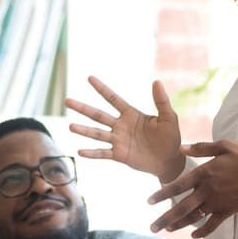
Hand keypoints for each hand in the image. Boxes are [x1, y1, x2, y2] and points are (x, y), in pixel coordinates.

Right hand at [66, 77, 184, 182]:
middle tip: (67, 100)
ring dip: (84, 130)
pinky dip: (92, 153)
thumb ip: (161, 101)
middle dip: (83, 108)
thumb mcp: (168, 117)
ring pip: (97, 134)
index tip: (89, 78)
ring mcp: (118, 140)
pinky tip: (80, 152)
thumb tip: (156, 81)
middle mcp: (121, 126)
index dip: (102, 88)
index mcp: (131, 114)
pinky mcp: (119, 155)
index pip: (113, 98)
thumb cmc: (170, 137)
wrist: (170, 160)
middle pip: (98, 115)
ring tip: (70, 126)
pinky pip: (103, 153)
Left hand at [146, 140, 237, 238]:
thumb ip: (201, 148)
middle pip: (182, 207)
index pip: (178, 186)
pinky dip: (202, 231)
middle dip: (165, 219)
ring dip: (179, 225)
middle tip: (152, 228)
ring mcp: (217, 203)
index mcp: (204, 173)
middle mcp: (207, 190)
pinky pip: (212, 224)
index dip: (162, 194)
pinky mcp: (227, 211)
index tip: (149, 202)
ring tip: (167, 230)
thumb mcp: (224, 146)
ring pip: (194, 217)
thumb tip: (181, 148)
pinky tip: (193, 235)